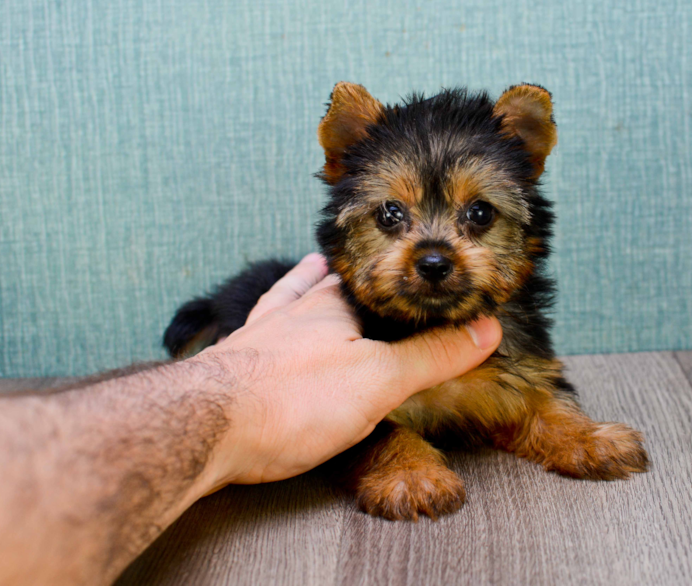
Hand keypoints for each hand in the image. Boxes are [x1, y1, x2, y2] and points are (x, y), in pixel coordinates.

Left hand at [197, 254, 501, 487]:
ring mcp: (262, 334)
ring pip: (290, 297)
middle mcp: (297, 310)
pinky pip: (259, 327)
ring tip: (315, 264)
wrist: (203, 428)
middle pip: (333, 283)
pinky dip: (270, 315)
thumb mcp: (380, 380)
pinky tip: (264, 315)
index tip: (424, 270)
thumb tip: (487, 330)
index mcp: (335, 305)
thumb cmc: (291, 401)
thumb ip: (433, 355)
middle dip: (354, 274)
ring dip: (306, 283)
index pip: (382, 281)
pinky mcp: (235, 363)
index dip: (406, 277)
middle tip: (371, 262)